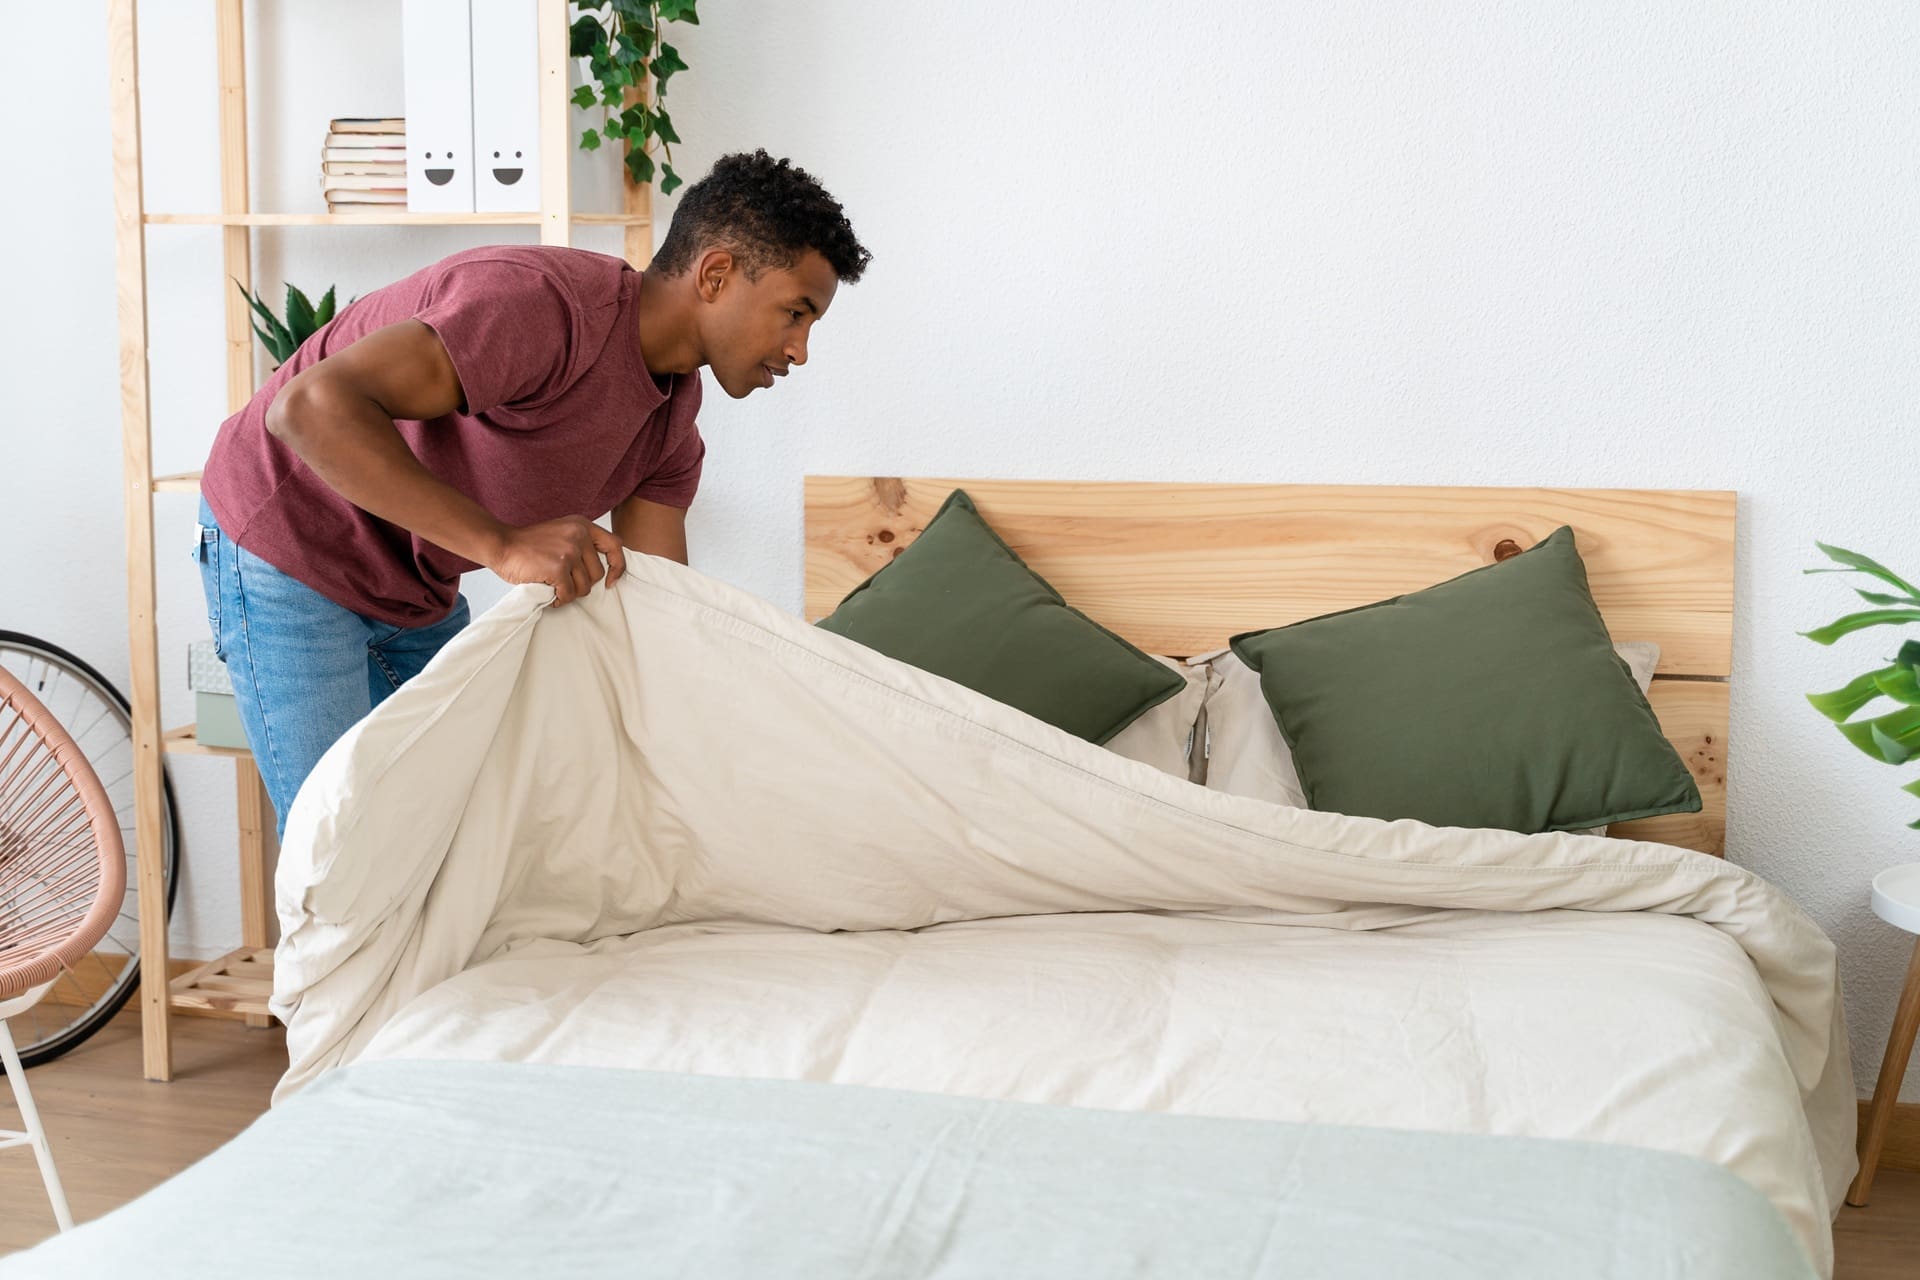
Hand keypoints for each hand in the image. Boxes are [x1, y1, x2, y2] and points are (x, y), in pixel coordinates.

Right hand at [485, 516, 626, 605]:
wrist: (501, 544)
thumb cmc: (529, 545)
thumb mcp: (561, 533)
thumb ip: (581, 544)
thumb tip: (605, 572)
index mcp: (582, 525)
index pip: (615, 546)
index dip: (617, 566)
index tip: (610, 581)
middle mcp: (579, 535)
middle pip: (597, 574)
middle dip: (582, 584)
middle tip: (563, 583)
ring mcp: (569, 551)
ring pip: (584, 587)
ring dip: (570, 593)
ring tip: (554, 587)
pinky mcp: (558, 567)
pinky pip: (568, 594)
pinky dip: (559, 599)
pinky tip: (549, 594)